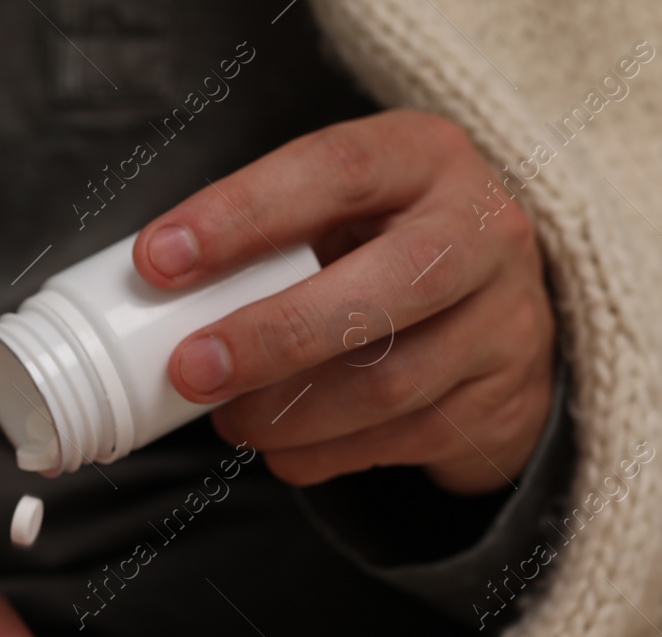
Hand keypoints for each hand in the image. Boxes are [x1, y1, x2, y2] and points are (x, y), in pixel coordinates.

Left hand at [134, 109, 555, 493]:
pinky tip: (279, 446)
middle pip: (376, 291)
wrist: (505, 320)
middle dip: (269, 337)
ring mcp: (502, 322)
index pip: (333, 174)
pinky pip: (395, 440)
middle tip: (190, 370)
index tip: (158, 260)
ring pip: (385, 384)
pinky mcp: (500, 402)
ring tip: (229, 418)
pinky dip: (319, 453)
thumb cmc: (391, 251)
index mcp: (427, 159)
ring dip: (286, 413)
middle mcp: (482, 233)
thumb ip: (278, 237)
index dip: (240, 216)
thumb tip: (156, 292)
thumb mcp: (350, 212)